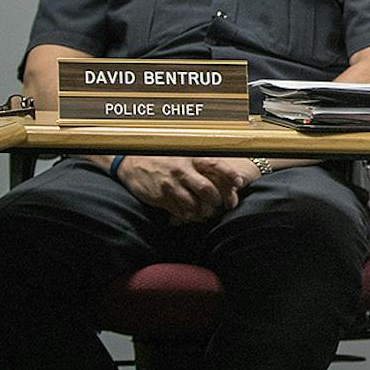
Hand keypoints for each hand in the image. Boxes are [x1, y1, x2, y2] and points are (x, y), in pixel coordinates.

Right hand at [114, 155, 247, 223]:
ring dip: (204, 212)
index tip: (239, 184)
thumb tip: (224, 172)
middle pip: (207, 190)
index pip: (215, 164)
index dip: (230, 174)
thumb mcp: (183, 153)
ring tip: (207, 212)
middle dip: (218, 200)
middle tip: (223, 205)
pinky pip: (180, 211)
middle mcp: (182, 171)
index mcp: (190, 158)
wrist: (131, 162)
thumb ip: (200, 162)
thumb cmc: (162, 158)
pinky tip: (191, 214)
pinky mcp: (160, 197)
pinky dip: (188, 216)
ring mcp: (170, 185)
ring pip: (194, 204)